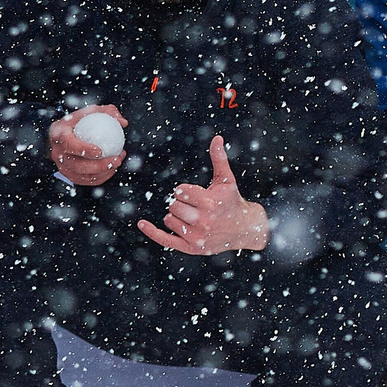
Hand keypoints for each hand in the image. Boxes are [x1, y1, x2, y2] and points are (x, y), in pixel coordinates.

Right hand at [49, 104, 126, 186]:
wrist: (65, 134)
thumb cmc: (81, 120)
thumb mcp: (92, 111)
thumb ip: (108, 112)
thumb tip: (123, 123)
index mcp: (59, 135)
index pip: (69, 144)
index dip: (83, 150)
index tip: (100, 151)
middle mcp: (57, 153)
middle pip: (76, 166)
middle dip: (98, 166)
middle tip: (116, 160)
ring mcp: (62, 167)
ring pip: (83, 176)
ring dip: (103, 173)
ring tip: (118, 162)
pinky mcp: (69, 175)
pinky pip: (86, 180)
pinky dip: (101, 177)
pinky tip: (113, 168)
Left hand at [138, 135, 269, 254]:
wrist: (244, 229)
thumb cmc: (232, 201)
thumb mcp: (227, 180)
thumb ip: (219, 159)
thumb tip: (216, 138)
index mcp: (210, 203)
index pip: (181, 192)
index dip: (184, 190)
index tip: (193, 193)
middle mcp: (203, 221)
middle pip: (174, 206)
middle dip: (181, 202)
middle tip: (193, 205)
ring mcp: (196, 237)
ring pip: (169, 219)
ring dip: (176, 215)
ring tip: (192, 216)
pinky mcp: (191, 248)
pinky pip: (165, 239)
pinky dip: (152, 232)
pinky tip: (141, 224)